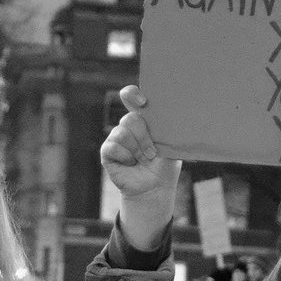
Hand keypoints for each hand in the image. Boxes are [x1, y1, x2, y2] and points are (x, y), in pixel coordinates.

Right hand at [98, 85, 180, 249]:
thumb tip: (172, 113)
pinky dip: (125, 157)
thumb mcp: (171, 144)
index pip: (131, 96)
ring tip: (142, 160)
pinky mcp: (107, 151)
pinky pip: (113, 147)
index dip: (133, 94)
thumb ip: (167, 128)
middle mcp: (127, 126)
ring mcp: (116, 138)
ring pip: (122, 133)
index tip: (143, 103)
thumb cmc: (164, 164)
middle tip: (152, 153)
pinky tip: (130, 164)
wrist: (155, 186)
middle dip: (144, 137)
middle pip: (130, 119)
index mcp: (143, 118)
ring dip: (136, 150)